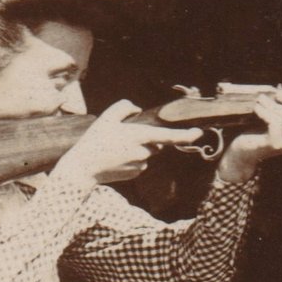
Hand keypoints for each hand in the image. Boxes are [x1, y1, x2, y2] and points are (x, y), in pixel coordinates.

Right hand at [52, 100, 201, 188]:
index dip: (185, 135)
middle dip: (148, 138)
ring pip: (148, 153)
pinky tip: (116, 158)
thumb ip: (125, 108)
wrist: (83, 168)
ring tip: (116, 148)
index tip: (198, 133)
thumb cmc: (94, 141)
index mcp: (138, 136)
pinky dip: (133, 159)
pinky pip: (140, 163)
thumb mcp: (106, 117)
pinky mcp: (135, 174)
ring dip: (139, 148)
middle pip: (156, 142)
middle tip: (124, 137)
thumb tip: (136, 110)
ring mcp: (140, 165)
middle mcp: (143, 152)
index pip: (168, 136)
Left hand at [216, 88, 281, 184]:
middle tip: (274, 94)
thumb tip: (279, 89)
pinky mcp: (275, 145)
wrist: (240, 155)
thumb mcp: (270, 120)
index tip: (280, 93)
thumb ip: (279, 109)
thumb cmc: (254, 135)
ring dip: (273, 104)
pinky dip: (266, 112)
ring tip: (260, 100)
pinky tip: (256, 108)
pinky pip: (276, 122)